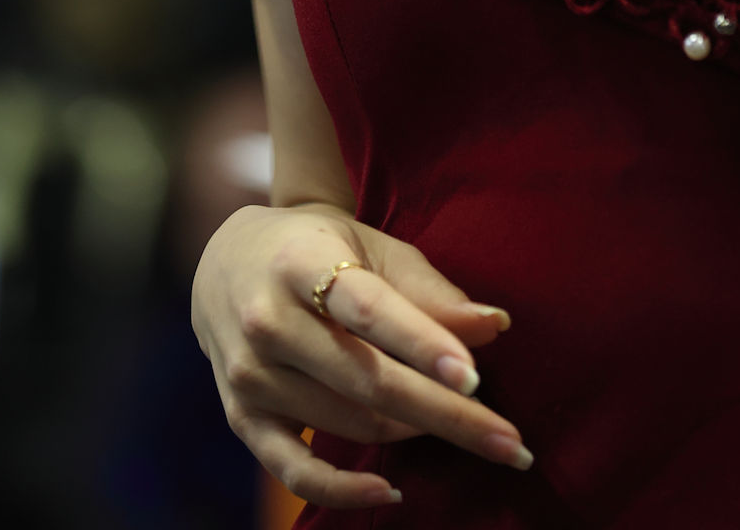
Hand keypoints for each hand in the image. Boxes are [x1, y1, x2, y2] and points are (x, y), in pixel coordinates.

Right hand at [191, 204, 529, 510]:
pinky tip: (392, 492)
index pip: (366, 308)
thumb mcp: (369, 247)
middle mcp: (266, 320)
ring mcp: (248, 374)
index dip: (420, 342)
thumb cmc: (317, 247)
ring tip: (465, 424)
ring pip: (348, 423)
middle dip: (447, 415)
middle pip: (367, 381)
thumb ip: (428, 291)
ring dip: (416, 432)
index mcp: (298, 262)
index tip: (474, 375)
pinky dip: (343, 492)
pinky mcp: (242, 417)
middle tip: (512, 443)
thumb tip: (495, 326)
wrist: (227, 260)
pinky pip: (295, 471)